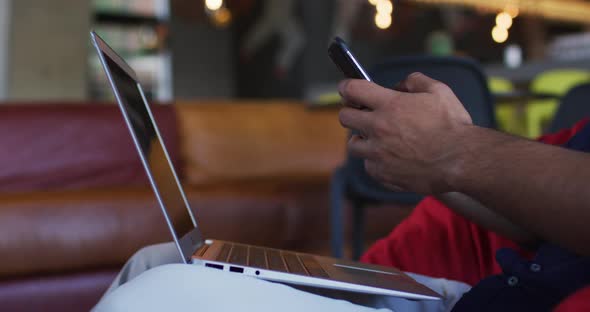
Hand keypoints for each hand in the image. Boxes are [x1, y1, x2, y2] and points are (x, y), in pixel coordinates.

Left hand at [338, 73, 472, 194]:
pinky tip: (388, 158)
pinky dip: (375, 161)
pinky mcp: (382, 174)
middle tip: (361, 113)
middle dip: (351, 112)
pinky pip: (368, 166)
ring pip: (353, 144)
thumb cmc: (453, 126)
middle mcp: (378, 128)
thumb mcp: (439, 91)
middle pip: (345, 117)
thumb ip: (416, 82)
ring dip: (361, 139)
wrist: (461, 161)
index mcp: (390, 105)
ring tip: (375, 138)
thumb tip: (402, 85)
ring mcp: (378, 153)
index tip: (347, 88)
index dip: (346, 86)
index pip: (352, 90)